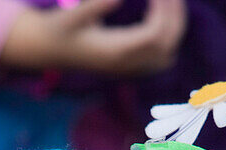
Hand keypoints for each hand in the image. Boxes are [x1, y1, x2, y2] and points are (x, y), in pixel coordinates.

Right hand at [0, 0, 187, 76]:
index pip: (155, 33)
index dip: (164, 8)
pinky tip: (158, 13)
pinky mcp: (130, 65)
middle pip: (167, 43)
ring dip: (175, 25)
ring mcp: (129, 67)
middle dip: (174, 14)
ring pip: (168, 52)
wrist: (50, 50)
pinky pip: (161, 56)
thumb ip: (95, 6)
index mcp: (115, 52)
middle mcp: (126, 63)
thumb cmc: (59, 29)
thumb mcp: (72, 16)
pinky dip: (168, 35)